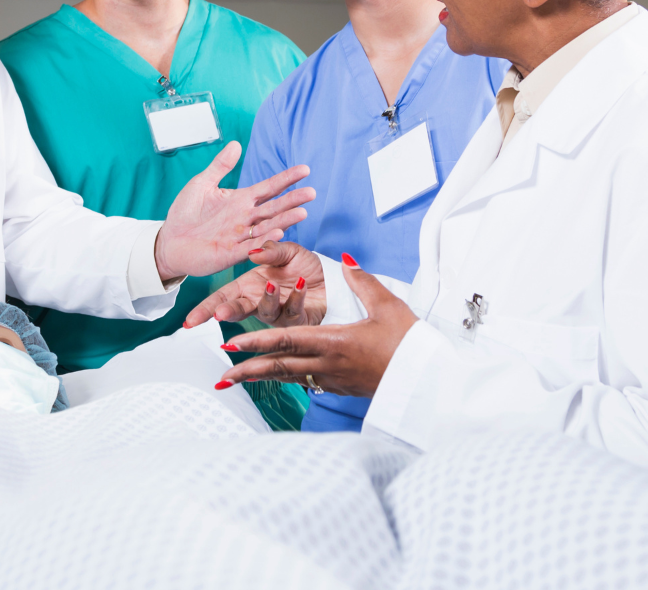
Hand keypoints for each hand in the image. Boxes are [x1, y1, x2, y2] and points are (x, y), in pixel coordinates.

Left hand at [155, 142, 313, 281]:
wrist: (169, 241)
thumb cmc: (185, 213)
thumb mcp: (202, 184)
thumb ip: (220, 167)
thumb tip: (235, 144)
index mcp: (240, 201)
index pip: (268, 188)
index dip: (286, 179)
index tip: (304, 170)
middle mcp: (245, 219)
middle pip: (273, 208)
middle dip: (292, 200)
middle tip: (311, 192)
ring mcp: (240, 237)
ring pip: (267, 227)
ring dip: (284, 220)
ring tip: (302, 212)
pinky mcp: (230, 254)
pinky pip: (250, 246)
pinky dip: (264, 240)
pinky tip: (278, 232)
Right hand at [182, 241, 325, 328]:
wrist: (334, 280)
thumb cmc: (306, 268)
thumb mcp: (287, 251)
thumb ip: (270, 250)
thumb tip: (253, 254)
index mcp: (250, 285)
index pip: (223, 297)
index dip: (206, 309)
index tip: (190, 322)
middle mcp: (259, 301)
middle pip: (236, 310)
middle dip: (227, 312)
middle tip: (220, 315)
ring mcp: (277, 314)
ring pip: (265, 311)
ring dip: (267, 299)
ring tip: (272, 286)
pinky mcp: (297, 321)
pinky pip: (293, 310)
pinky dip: (297, 296)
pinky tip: (302, 285)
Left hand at [213, 254, 415, 397]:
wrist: (426, 381)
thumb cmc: (409, 343)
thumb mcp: (388, 305)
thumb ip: (362, 281)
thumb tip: (345, 261)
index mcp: (334, 342)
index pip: (286, 341)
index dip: (257, 343)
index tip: (232, 345)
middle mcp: (328, 364)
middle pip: (279, 367)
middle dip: (247, 370)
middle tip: (221, 373)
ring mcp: (333, 379)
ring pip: (289, 378)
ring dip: (261, 378)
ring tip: (236, 379)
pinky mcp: (341, 387)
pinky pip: (305, 382)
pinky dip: (285, 379)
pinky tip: (277, 377)